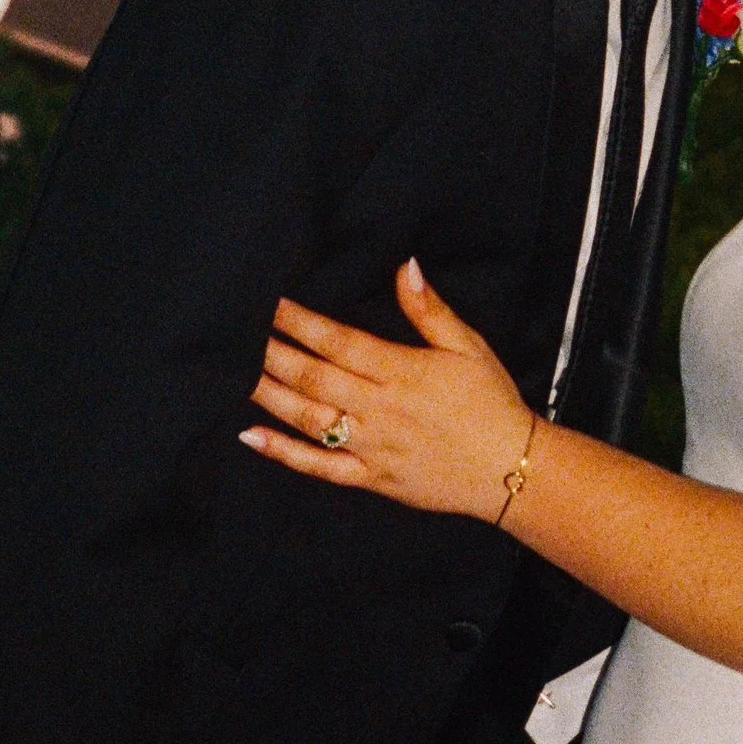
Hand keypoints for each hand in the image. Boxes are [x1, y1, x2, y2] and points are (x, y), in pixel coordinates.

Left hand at [244, 264, 536, 523]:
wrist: (510, 471)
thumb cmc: (492, 403)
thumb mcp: (469, 347)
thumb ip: (430, 309)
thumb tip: (404, 266)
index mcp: (403, 372)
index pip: (340, 342)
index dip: (300, 321)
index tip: (270, 303)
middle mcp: (380, 409)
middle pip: (314, 377)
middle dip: (272, 353)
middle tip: (234, 332)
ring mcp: (371, 446)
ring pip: (308, 419)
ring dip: (268, 394)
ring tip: (232, 372)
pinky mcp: (370, 477)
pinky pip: (319, 466)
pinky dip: (283, 452)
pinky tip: (251, 435)